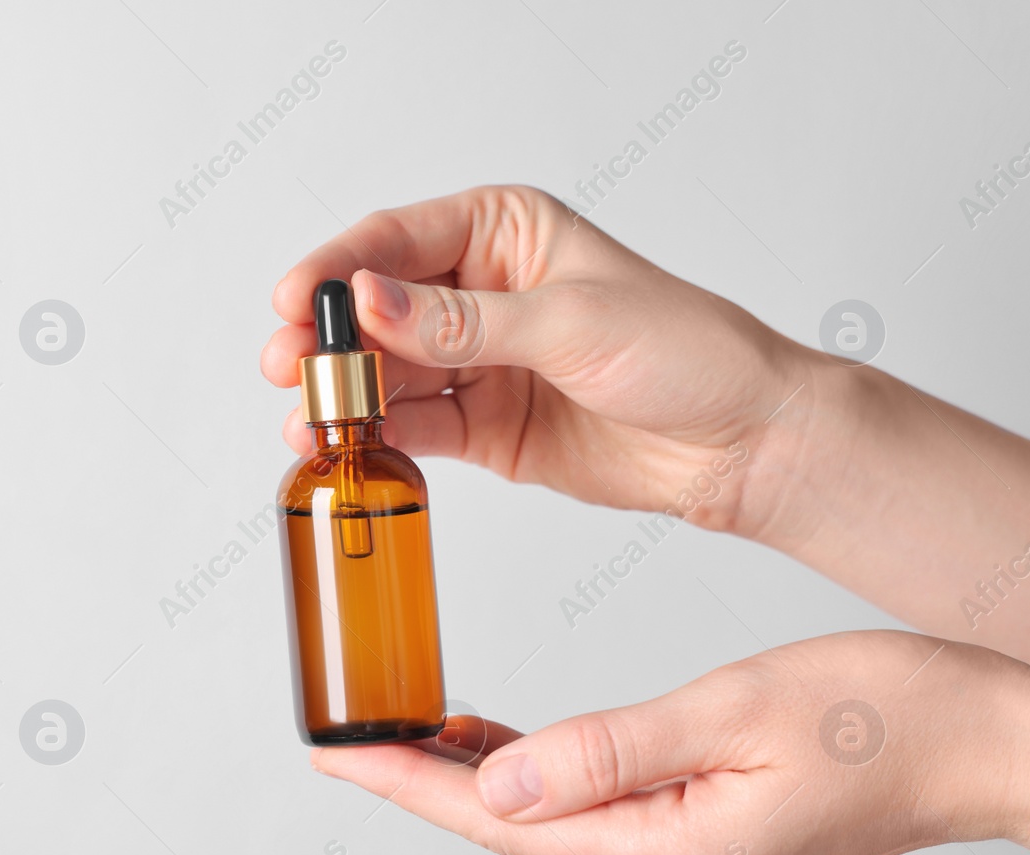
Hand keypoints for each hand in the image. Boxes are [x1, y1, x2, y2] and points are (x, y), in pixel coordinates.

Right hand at [263, 184, 1029, 672]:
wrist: (741, 444)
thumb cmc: (686, 353)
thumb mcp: (569, 323)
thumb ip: (462, 322)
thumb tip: (371, 303)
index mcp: (507, 233)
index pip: (398, 240)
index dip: (338, 269)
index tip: (295, 301)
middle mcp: (484, 294)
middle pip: (378, 309)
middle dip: (329, 339)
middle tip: (288, 368)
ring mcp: (480, 362)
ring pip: (388, 371)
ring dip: (345, 395)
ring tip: (310, 423)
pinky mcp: (485, 426)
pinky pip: (416, 425)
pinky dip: (379, 435)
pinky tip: (349, 447)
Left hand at [311, 631, 1029, 854]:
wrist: (990, 743)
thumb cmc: (889, 714)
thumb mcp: (735, 711)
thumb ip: (608, 750)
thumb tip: (498, 782)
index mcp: (675, 854)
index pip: (505, 822)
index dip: (412, 786)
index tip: (337, 757)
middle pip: (518, 831)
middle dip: (428, 783)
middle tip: (350, 740)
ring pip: (555, 823)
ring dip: (480, 779)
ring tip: (407, 734)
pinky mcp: (711, 843)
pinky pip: (599, 814)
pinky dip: (544, 778)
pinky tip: (506, 745)